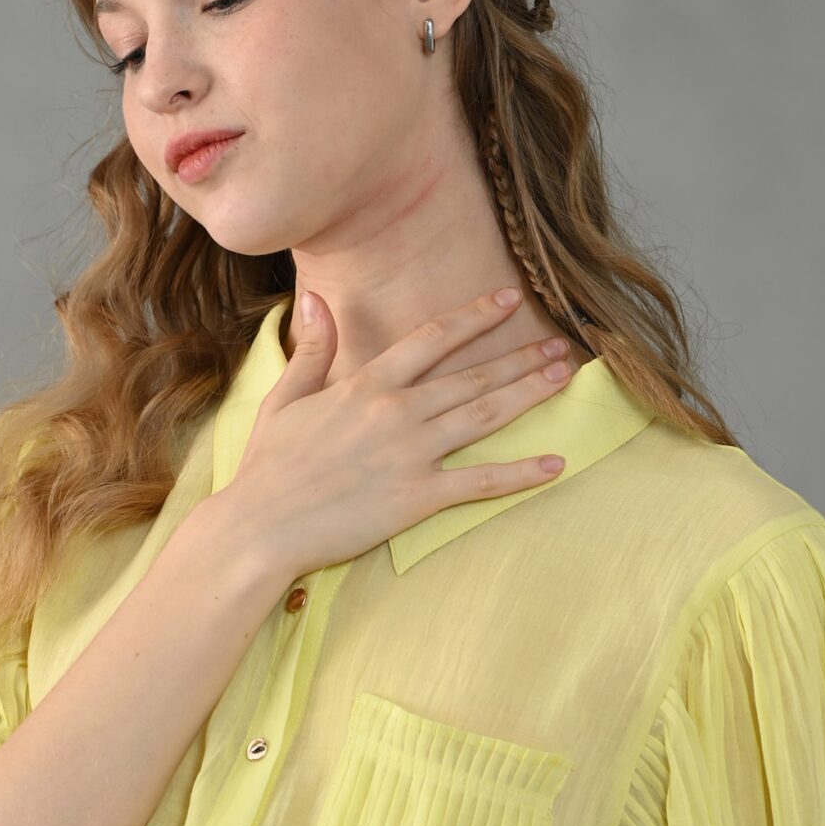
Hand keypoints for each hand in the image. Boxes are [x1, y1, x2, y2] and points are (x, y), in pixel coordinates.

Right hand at [224, 287, 574, 579]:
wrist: (260, 527)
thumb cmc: (268, 467)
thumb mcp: (285, 398)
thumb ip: (311, 349)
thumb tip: (313, 299)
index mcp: (366, 384)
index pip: (432, 338)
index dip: (474, 316)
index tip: (508, 299)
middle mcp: (396, 411)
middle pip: (472, 374)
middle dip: (520, 356)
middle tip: (559, 345)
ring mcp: (412, 453)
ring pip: (484, 414)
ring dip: (529, 393)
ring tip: (564, 377)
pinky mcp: (419, 498)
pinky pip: (481, 482)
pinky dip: (522, 473)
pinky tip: (556, 463)